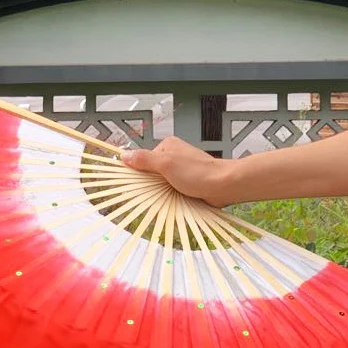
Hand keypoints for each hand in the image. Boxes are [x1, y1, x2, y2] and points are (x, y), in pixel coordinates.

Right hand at [120, 137, 234, 207]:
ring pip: (163, 183)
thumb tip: (124, 155)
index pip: (144, 159)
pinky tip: (174, 201)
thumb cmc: (198, 173)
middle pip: (153, 172)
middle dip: (152, 184)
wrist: (223, 186)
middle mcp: (175, 156)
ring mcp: (182, 170)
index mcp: (168, 146)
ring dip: (162, 192)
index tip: (137, 185)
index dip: (139, 173)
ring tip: (165, 198)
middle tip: (153, 193)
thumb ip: (145, 159)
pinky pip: (174, 190)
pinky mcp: (189, 183)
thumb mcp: (166, 164)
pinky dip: (172, 196)